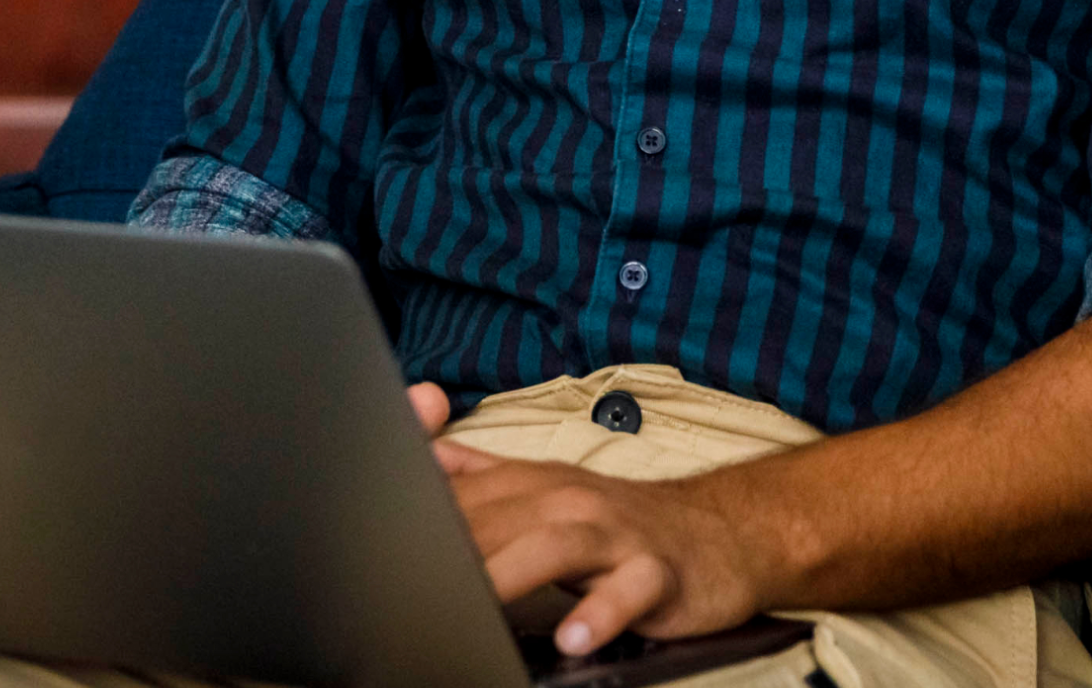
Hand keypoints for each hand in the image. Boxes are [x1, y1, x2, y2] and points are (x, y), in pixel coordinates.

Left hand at [403, 381, 769, 655]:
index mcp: (533, 486)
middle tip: (407, 588)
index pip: (462, 500)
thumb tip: (421, 453)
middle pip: (498, 519)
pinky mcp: (657, 572)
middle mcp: (569, 503)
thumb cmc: (622, 522)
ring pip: (554, 546)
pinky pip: (627, 592)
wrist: (721, 532)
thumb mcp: (547, 488)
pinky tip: (574, 637)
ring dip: (513, 573)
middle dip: (453, 550)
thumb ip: (482, 474)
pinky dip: (601, 613)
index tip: (370, 553)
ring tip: (474, 607)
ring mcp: (615, 535)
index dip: (416, 523)